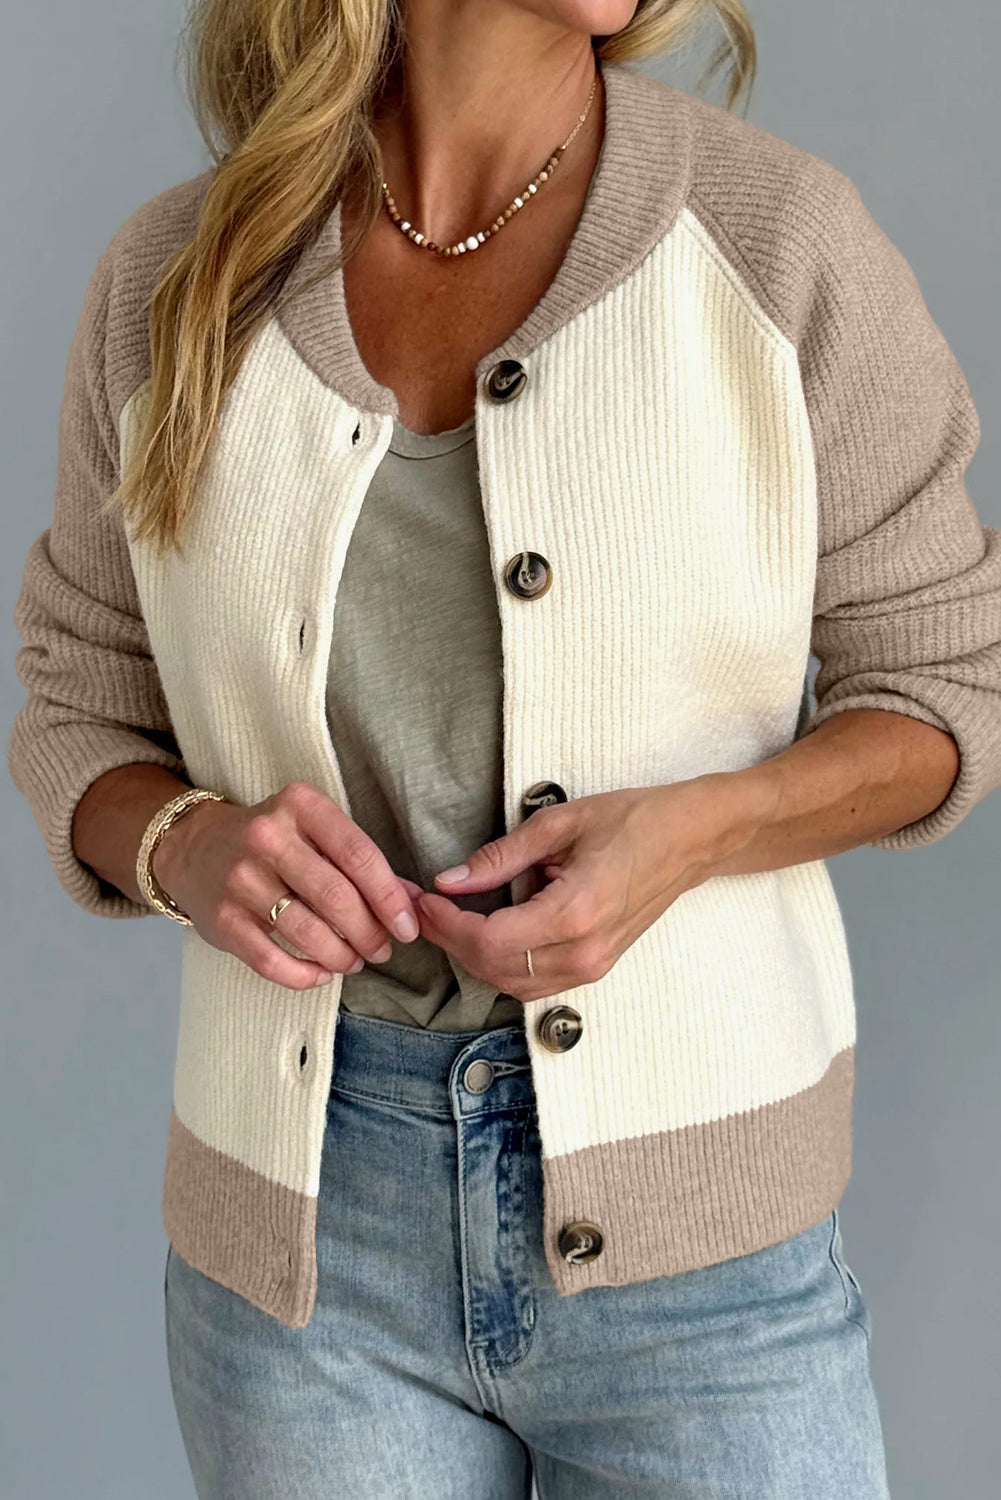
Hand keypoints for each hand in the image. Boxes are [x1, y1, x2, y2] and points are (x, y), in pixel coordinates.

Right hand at [152, 780, 423, 990]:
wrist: (192, 846)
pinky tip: (321, 974)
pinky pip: (271, 961)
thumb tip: (413, 903)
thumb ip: (363, 863)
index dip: (391, 898)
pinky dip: (304, 976)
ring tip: (355, 962)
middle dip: (370, 933)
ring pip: (308, 933)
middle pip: (338, 898)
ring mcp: (240, 879)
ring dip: (342, 957)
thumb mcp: (315, 832)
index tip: (408, 927)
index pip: (360, 856)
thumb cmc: (273, 840)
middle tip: (382, 949)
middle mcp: (267, 838)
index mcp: (300, 806)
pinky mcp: (220, 919)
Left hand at [414, 780, 740, 1002]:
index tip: (423, 898)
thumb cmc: (635, 821)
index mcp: (575, 913)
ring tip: (449, 917)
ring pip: (510, 982)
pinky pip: (533, 981)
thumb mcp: (560, 825)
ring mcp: (592, 966)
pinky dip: (500, 962)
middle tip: (424, 905)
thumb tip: (451, 880)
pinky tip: (485, 929)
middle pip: (493, 968)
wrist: (691, 840)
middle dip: (450, 939)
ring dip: (472, 955)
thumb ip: (500, 856)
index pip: (489, 940)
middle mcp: (583, 952)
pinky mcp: (595, 967)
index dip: (446, 924)